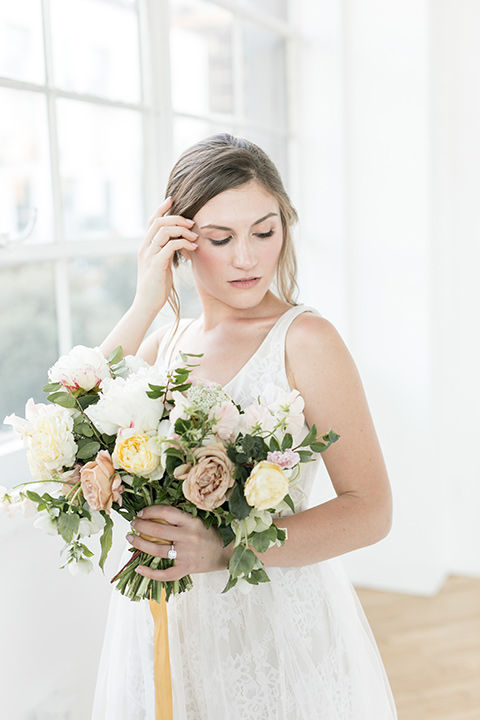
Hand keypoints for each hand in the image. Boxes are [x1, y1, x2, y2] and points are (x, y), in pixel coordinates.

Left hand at [127, 505, 231, 581]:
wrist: (226, 552)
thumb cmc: (211, 534)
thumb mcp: (199, 520)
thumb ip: (180, 517)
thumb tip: (156, 513)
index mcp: (191, 521)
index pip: (166, 512)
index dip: (150, 511)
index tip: (141, 512)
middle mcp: (188, 536)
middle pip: (157, 530)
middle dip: (140, 526)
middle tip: (133, 524)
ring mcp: (186, 554)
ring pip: (156, 549)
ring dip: (140, 544)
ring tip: (131, 539)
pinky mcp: (186, 569)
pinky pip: (165, 573)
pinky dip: (150, 573)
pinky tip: (139, 568)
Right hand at [133, 197, 198, 314]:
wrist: (147, 304)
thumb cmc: (157, 286)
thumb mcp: (162, 264)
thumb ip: (167, 251)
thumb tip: (179, 242)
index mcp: (145, 246)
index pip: (152, 221)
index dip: (161, 208)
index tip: (172, 200)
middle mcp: (145, 247)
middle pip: (158, 222)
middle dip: (177, 218)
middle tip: (192, 223)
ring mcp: (149, 255)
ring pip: (163, 231)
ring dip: (181, 230)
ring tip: (194, 236)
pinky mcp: (156, 265)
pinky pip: (170, 246)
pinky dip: (183, 244)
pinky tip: (193, 248)